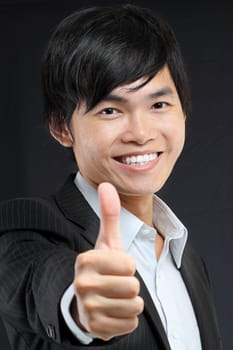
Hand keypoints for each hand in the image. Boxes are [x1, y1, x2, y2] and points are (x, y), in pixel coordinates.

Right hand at [73, 182, 143, 340]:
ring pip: (134, 306)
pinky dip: (127, 318)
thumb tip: (106, 184)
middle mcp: (82, 285)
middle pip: (133, 286)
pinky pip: (131, 323)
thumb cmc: (102, 266)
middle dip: (130, 285)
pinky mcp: (96, 328)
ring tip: (115, 296)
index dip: (128, 265)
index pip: (128, 264)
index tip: (116, 266)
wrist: (87, 299)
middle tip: (116, 283)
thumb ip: (109, 213)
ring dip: (130, 301)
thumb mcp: (107, 240)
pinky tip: (113, 311)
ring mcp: (88, 308)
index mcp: (85, 260)